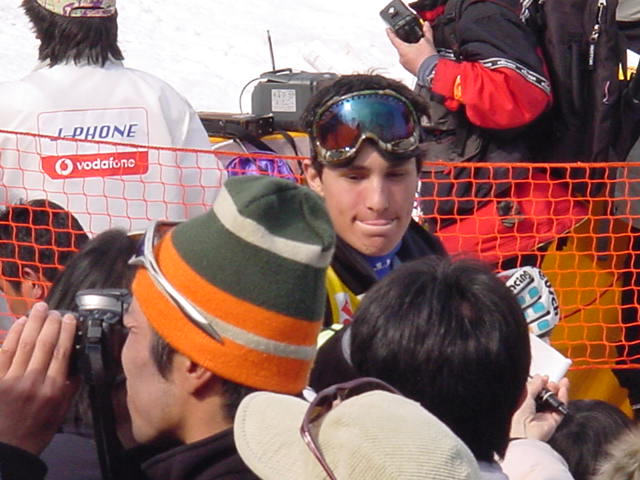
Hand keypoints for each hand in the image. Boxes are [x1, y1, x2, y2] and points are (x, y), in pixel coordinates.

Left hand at [0, 303, 77, 454]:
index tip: (71, 318)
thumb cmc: (38, 429)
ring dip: (33, 323)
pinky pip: (5, 351)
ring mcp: (12, 379)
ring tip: (40, 308)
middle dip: (50, 323)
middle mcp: (33, 381)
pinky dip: (13, 335)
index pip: (62, 352)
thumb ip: (70, 386)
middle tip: (55, 310)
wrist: (8, 447)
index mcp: (53, 389)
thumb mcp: (61, 410)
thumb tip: (78, 362)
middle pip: (44, 344)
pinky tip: (20, 323)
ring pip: (25, 344)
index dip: (66, 331)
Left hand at [386, 22, 436, 75]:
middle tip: (411, 38)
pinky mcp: (410, 69)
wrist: (432, 72)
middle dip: (405, 42)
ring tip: (418, 47)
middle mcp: (401, 58)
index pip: (393, 39)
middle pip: (401, 47)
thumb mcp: (428, 41)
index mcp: (402, 49)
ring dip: (410, 50)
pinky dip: (413, 57)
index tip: (388, 29)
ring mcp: (405, 65)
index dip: (390, 33)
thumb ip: (427, 31)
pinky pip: (409, 61)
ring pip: (405, 54)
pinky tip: (420, 55)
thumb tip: (426, 24)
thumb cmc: (427, 59)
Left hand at [510, 375, 569, 441]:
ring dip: (559, 391)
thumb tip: (540, 378)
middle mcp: (534, 410)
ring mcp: (544, 415)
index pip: (535, 391)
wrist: (524, 431)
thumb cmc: (517, 415)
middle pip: (546, 396)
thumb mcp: (525, 394)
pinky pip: (560, 409)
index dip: (540, 384)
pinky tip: (563, 390)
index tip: (544, 377)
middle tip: (552, 381)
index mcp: (524, 403)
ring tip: (561, 383)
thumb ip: (534, 385)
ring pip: (555, 401)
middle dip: (551, 387)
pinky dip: (563, 399)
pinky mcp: (553, 421)